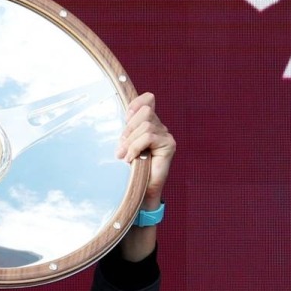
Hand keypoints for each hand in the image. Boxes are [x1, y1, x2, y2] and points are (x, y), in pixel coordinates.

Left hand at [115, 92, 174, 207]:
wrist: (141, 190)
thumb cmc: (130, 168)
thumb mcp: (124, 145)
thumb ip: (125, 131)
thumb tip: (122, 117)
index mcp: (148, 123)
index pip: (147, 99)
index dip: (136, 103)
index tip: (125, 116)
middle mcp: (159, 126)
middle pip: (144, 111)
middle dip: (128, 128)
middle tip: (120, 147)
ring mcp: (166, 135)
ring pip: (146, 125)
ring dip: (130, 141)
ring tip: (123, 155)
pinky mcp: (169, 145)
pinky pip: (149, 137)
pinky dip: (136, 147)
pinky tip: (131, 159)